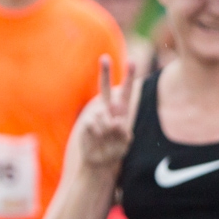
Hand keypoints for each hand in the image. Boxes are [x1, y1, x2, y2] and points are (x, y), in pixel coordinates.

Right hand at [78, 55, 133, 169]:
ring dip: (106, 128)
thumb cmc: (115, 151)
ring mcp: (95, 114)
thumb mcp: (125, 143)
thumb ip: (124, 133)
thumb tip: (115, 122)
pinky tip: (97, 138)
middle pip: (105, 87)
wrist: (99, 161)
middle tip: (105, 57)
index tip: (132, 61)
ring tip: (106, 138)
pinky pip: (93, 123)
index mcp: (121, 111)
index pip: (126, 91)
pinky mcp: (86, 122)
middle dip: (104, 72)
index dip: (128, 77)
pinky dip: (97, 133)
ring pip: (102, 114)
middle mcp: (107, 109)